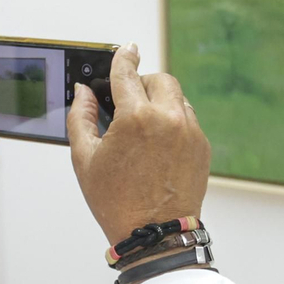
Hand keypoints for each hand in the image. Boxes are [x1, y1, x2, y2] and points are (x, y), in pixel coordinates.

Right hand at [66, 43, 210, 244]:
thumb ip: (81, 117)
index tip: (126, 49)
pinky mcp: (202, 146)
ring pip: (177, 98)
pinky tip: (159, 143)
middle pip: (159, 79)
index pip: (127, 72)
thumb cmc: (117, 202)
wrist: (154, 234)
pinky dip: (173, 121)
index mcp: (136, 117)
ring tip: (144, 127)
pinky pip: (188, 119)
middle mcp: (168, 118)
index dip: (123, 57)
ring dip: (160, 101)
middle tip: (129, 101)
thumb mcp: (85, 158)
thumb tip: (83, 92)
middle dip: (143, 83)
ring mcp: (190, 132)